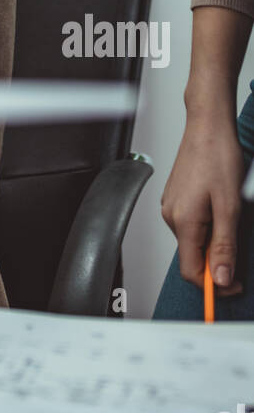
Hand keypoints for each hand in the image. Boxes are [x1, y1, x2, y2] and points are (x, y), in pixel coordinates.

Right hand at [160, 117, 245, 294]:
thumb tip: (222, 277)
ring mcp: (172, 205)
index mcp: (183, 221)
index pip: (192, 271)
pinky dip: (207, 229)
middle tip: (241, 255)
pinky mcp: (176, 197)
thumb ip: (224, 245)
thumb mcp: (230, 206)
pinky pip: (190, 225)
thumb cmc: (218, 156)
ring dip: (213, 244)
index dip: (215, 285)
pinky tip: (221, 212)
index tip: (235, 286)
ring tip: (233, 224)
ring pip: (193, 241)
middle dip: (216, 264)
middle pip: (192, 257)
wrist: (208, 126)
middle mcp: (171, 215)